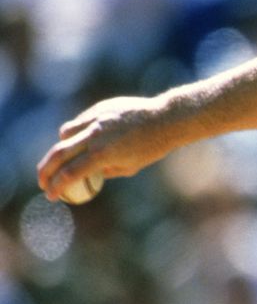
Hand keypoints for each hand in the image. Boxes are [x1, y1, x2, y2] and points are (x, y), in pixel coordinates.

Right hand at [36, 95, 175, 201]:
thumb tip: (88, 174)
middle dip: (45, 171)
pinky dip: (76, 132)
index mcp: (102, 154)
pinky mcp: (99, 108)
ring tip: (66, 156)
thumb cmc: (152, 147)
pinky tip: (84, 138)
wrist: (166, 119)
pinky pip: (79, 121)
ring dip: (61, 147)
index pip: (70, 174)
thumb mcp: (130, 167)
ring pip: (65, 133)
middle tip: (42, 181)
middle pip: (58, 154)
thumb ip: (106, 170)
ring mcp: (96, 120)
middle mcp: (95, 136)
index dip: (57, 186)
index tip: (51, 195)